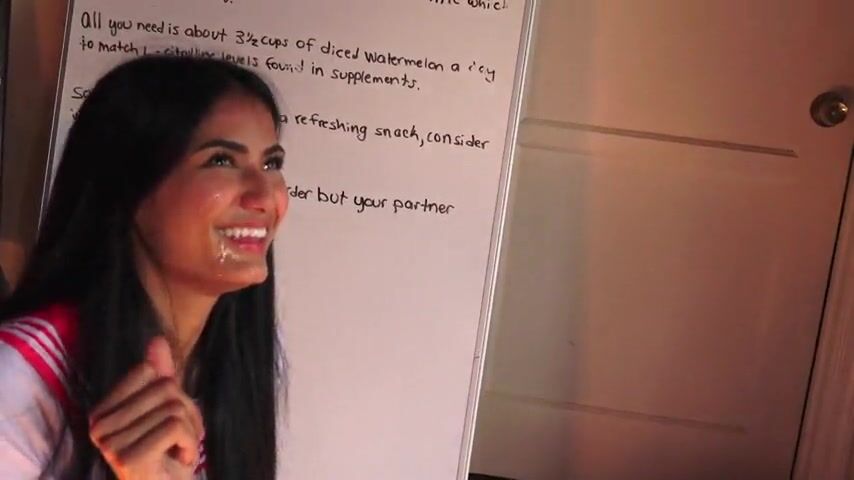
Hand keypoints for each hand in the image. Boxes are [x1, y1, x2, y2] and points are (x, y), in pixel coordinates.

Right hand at [89, 337, 203, 479]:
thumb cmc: (166, 456)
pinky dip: (191, 444)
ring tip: (179, 451)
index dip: (174, 393)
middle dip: (187, 414)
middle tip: (180, 440)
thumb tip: (157, 340)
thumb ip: (160, 376)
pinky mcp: (129, 459)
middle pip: (165, 388)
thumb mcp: (166, 410)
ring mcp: (110, 444)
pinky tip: (181, 460)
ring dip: (191, 432)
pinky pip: (176, 427)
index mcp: (101, 411)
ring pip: (173, 408)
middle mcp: (98, 427)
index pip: (149, 372)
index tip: (170, 422)